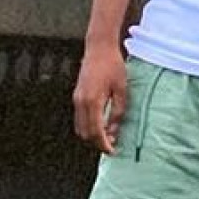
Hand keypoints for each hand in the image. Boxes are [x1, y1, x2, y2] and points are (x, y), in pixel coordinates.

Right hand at [71, 41, 128, 155]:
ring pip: (80, 128)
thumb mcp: (121, 88)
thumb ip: (118, 111)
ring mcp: (77, 99)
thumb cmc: (113, 65)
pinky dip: (88, 126)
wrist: (99, 47)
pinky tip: (101, 123)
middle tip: (112, 144)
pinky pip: (79, 118)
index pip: (96, 132)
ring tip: (108, 135)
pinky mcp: (77, 96)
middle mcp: (81, 102)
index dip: (104, 144)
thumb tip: (114, 131)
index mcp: (92, 101)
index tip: (113, 150)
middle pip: (86, 133)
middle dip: (97, 142)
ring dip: (92, 135)